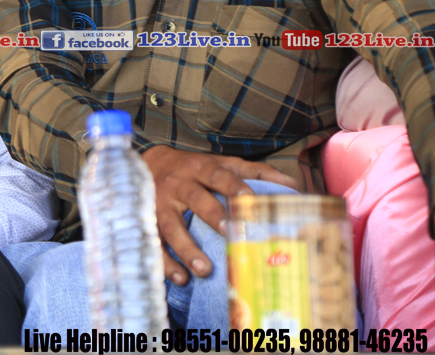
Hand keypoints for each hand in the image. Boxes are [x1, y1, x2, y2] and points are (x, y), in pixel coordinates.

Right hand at [141, 145, 298, 284]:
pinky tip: (181, 278)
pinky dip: (166, 262)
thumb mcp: (221, 163)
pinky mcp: (148, 221)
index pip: (217, 175)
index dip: (232, 185)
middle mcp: (178, 184)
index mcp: (199, 168)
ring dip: (186, 248)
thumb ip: (255, 171)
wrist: (150, 162)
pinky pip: (154, 243)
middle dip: (212, 215)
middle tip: (230, 232)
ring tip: (204, 269)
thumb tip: (292, 186)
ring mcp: (160, 203)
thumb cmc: (194, 168)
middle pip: (194, 198)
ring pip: (170, 225)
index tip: (248, 198)